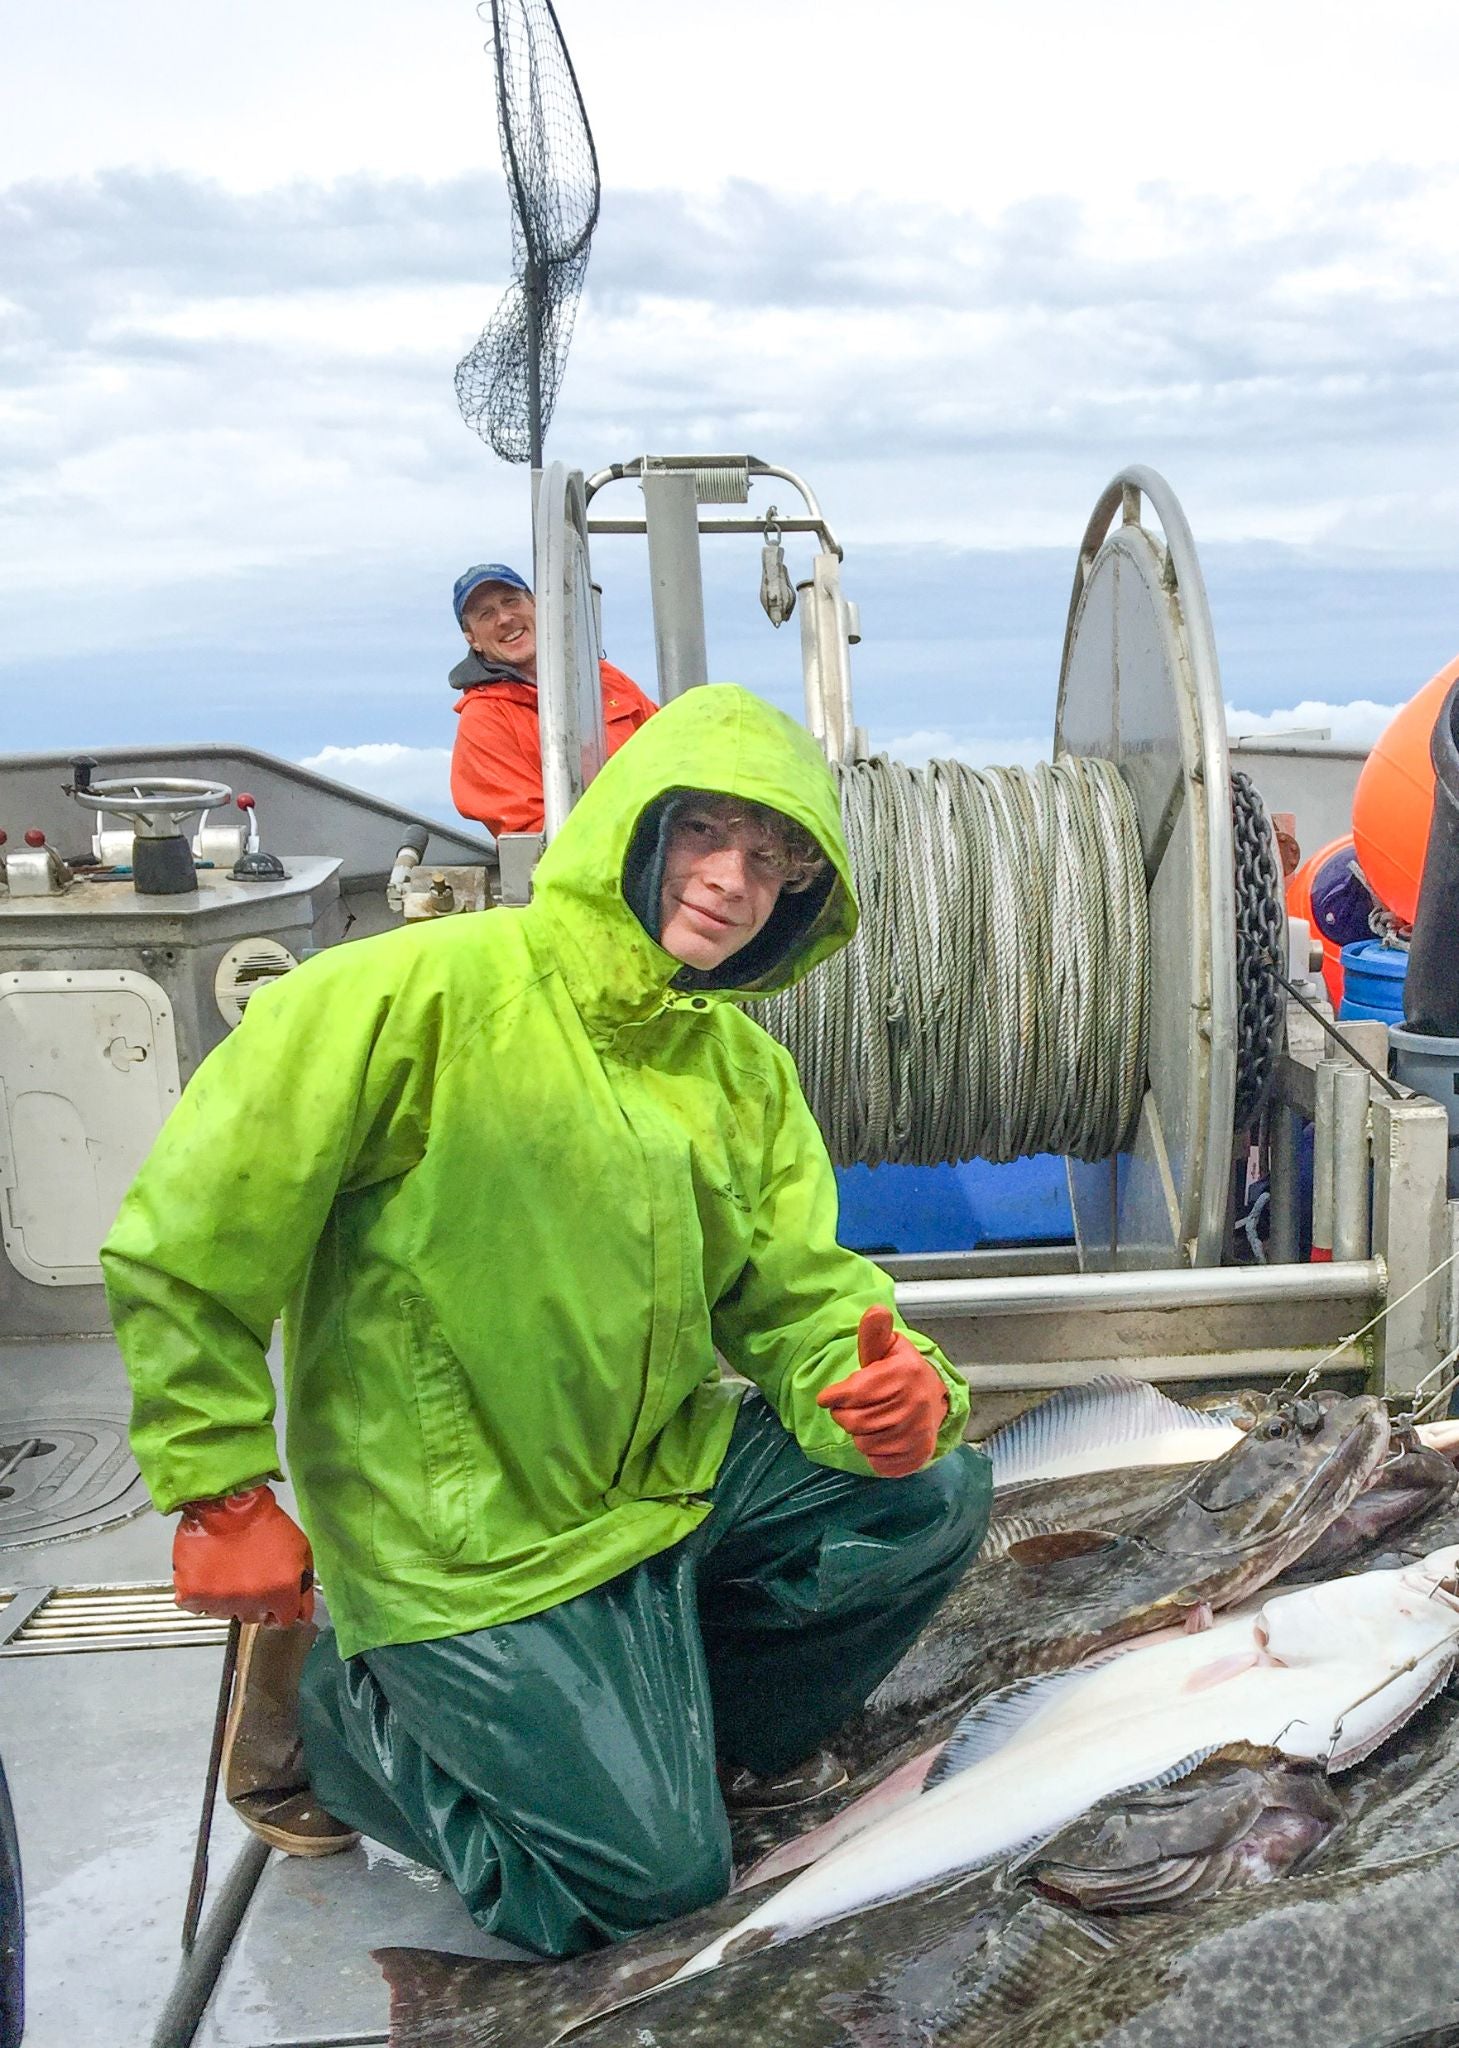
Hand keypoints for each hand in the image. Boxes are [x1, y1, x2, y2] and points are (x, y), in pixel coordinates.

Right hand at [173, 1484, 314, 1626]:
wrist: (226, 1503)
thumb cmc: (263, 1520)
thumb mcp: (300, 1548)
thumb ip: (303, 1586)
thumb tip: (302, 1613)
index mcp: (281, 1592)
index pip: (284, 1620)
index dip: (280, 1608)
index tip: (274, 1601)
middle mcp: (251, 1602)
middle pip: (255, 1616)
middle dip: (255, 1600)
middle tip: (249, 1572)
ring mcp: (220, 1601)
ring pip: (226, 1612)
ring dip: (228, 1596)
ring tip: (228, 1566)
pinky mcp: (192, 1594)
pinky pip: (197, 1606)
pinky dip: (200, 1593)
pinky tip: (209, 1572)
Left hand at [816, 1307, 949, 1477]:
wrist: (933, 1399)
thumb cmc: (900, 1372)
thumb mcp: (887, 1348)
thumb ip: (874, 1333)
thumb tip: (875, 1311)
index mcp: (905, 1373)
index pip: (855, 1392)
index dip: (833, 1397)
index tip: (827, 1398)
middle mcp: (915, 1404)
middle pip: (855, 1421)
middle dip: (844, 1415)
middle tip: (848, 1409)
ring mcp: (918, 1432)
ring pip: (864, 1444)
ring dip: (859, 1434)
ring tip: (868, 1420)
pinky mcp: (917, 1455)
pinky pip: (877, 1463)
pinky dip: (872, 1453)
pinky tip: (880, 1437)